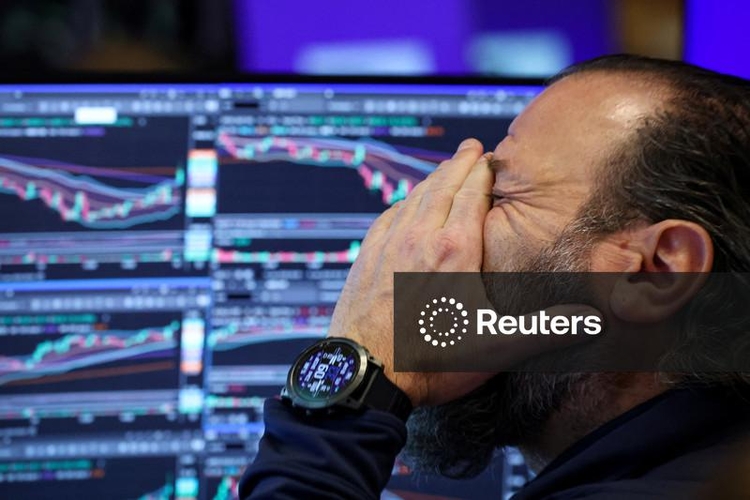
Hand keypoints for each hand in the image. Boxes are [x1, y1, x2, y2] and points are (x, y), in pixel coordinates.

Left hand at [328, 139, 595, 405]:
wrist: (365, 371)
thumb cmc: (431, 360)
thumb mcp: (496, 348)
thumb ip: (545, 328)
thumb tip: (590, 319)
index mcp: (456, 250)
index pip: (471, 195)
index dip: (482, 172)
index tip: (490, 157)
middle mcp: (421, 237)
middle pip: (442, 186)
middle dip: (459, 163)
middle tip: (471, 147)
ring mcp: (390, 244)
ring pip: (414, 197)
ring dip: (432, 178)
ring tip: (445, 167)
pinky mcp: (368, 256)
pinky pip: (388, 215)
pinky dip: (404, 201)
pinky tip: (407, 202)